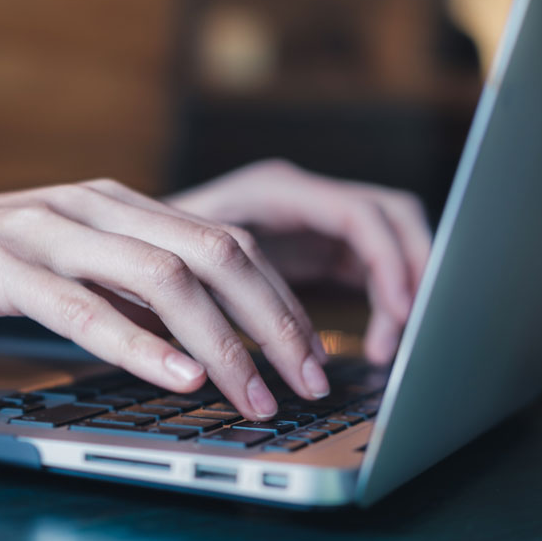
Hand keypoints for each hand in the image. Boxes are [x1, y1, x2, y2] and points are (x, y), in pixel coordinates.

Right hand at [0, 179, 332, 420]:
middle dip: (272, 321)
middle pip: (213, 253)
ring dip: (221, 342)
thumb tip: (204, 338)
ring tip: (255, 395)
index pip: (226, 242)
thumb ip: (129, 288)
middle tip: (309, 380)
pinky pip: (82, 306)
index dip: (278, 299)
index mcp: (116, 203)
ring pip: (161, 277)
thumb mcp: (70, 270)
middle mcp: (91, 205)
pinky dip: (138, 344)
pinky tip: (178, 376)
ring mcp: (44, 229)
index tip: (312, 353)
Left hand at [166, 159, 431, 363]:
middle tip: (409, 333)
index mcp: (271, 190)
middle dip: (411, 272)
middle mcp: (300, 197)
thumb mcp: (171, 269)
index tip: (399, 309)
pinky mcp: (315, 247)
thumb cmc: (144, 250)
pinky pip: (370, 268)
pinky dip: (382, 304)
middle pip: (390, 218)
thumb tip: (243, 348)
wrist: (130, 243)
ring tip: (388, 349)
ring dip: (401, 291)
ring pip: (387, 242)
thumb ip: (214, 296)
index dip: (386, 260)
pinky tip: (375, 345)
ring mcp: (311, 219)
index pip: (356, 213)